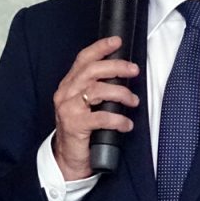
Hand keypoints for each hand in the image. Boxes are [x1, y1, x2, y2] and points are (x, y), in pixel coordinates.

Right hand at [52, 37, 139, 179]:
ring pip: (97, 90)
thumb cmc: (82, 131)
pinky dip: (118, 119)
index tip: (117, 41)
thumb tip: (123, 75)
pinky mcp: (75, 126)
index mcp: (69, 86)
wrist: (68, 159)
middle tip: (134, 70)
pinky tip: (126, 124)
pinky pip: (101, 117)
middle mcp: (66, 94)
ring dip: (121, 93)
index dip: (100, 48)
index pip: (83, 60)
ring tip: (133, 101)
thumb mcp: (86, 105)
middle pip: (92, 71)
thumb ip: (97, 89)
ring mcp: (68, 109)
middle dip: (116, 67)